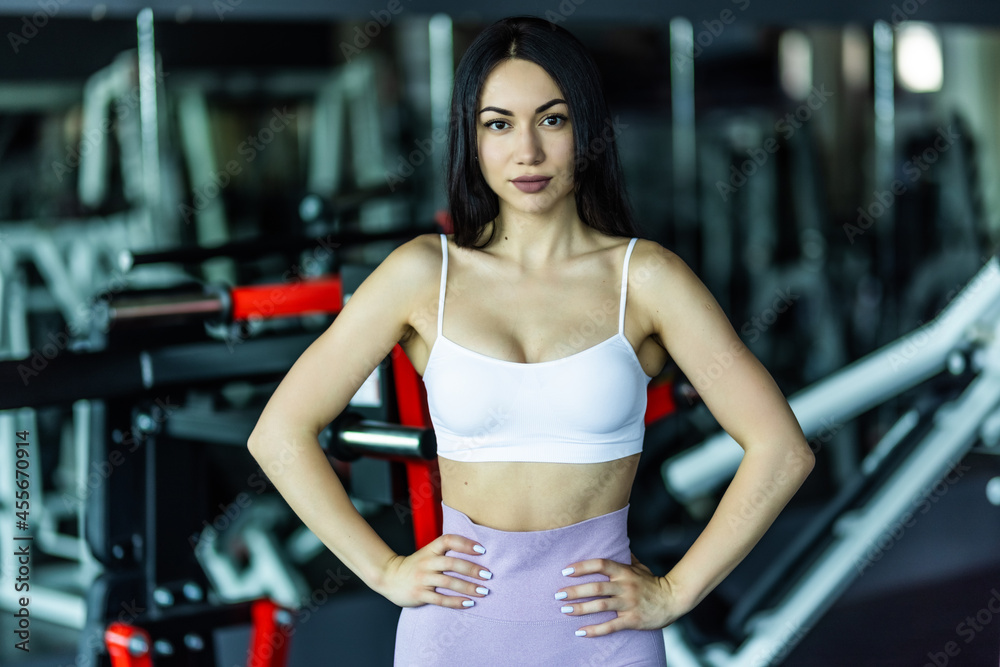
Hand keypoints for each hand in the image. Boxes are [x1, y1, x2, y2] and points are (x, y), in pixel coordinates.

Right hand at [376, 534, 491, 608]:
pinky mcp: (420, 594)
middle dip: (472, 569)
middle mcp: (427, 562)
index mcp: (430, 549)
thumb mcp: (428, 553)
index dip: (465, 543)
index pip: (449, 540)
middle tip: (488, 575)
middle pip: (452, 564)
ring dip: (468, 587)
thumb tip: (475, 553)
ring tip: (483, 591)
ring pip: (448, 583)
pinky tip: (468, 603)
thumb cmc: (415, 565)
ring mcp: (422, 579)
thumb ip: (445, 552)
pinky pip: (441, 600)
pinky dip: (456, 602)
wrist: (389, 577)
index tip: (482, 550)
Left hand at [555, 552, 685, 636]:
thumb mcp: (640, 567)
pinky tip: (581, 632)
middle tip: (558, 595)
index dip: (582, 567)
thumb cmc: (653, 583)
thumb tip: (613, 544)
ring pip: (601, 606)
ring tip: (564, 611)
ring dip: (580, 609)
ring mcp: (628, 604)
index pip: (600, 565)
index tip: (565, 571)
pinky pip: (611, 626)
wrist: (673, 600)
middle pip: (596, 587)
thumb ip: (625, 558)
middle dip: (575, 591)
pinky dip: (595, 630)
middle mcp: (625, 586)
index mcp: (625, 572)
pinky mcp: (632, 620)